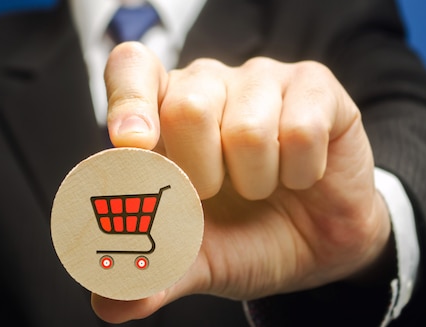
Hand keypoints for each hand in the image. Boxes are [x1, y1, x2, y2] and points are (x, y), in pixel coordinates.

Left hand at [94, 42, 390, 322]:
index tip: (133, 146)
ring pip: (248, 127)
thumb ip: (151, 273)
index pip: (131, 69)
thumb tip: (107, 303)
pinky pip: (301, 129)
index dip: (127, 102)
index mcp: (162, 111)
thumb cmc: (245, 236)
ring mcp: (261, 80)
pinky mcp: (314, 87)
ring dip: (256, 180)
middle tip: (216, 192)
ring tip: (262, 187)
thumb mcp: (194, 259)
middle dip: (202, 174)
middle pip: (187, 106)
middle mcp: (207, 83)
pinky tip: (299, 175)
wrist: (318, 247)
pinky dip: (299, 171)